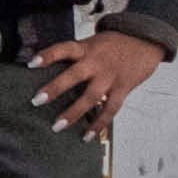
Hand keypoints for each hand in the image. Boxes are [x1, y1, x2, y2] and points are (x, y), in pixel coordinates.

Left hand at [31, 24, 172, 135]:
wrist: (146, 40)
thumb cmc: (115, 43)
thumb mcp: (94, 42)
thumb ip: (77, 55)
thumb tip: (52, 69)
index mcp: (86, 48)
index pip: (64, 49)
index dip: (47, 55)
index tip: (31, 63)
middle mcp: (97, 62)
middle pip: (74, 75)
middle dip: (55, 88)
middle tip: (36, 101)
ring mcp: (110, 77)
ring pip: (90, 97)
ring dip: (73, 113)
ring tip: (57, 126)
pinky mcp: (123, 88)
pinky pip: (110, 109)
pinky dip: (99, 124)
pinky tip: (87, 136)